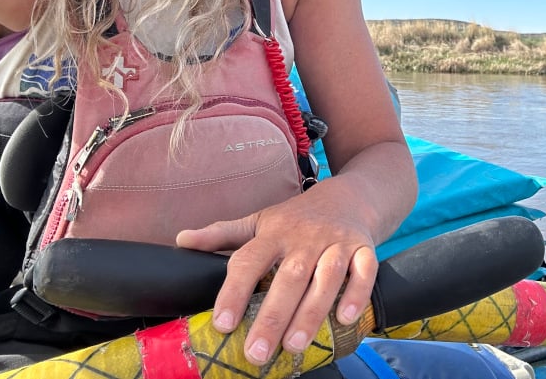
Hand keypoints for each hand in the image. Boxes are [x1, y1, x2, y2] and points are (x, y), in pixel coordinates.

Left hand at [175, 186, 378, 364]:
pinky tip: (344, 318)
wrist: (351, 195)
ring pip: (326, 276)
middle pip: (289, 276)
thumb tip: (181, 241)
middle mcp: (305, 237)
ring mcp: (337, 242)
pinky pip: (364, 270)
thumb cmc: (298, 217)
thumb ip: (222, 234)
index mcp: (274, 232)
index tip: (222, 323)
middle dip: (273, 315)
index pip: (250, 260)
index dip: (234, 291)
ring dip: (311, 311)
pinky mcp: (364, 248)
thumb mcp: (260, 220)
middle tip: (257, 352)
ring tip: (294, 345)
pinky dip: (356, 293)